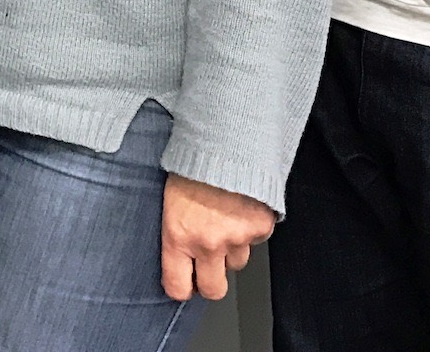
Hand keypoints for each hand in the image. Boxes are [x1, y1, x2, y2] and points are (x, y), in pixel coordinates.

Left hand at [161, 174, 275, 301]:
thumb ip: (175, 231)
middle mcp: (207, 243)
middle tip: (207, 264)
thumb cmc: (190, 163)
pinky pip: (255, 240)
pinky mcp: (260, 228)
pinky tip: (239, 207)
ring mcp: (236, 238)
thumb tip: (178, 253)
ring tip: (223, 219)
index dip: (182, 287)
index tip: (183, 282)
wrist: (224, 140)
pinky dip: (249, 228)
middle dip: (211, 281)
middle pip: (213, 289)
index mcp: (178, 236)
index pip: (177, 287)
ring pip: (237, 263)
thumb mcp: (169, 199)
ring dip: (231, 249)